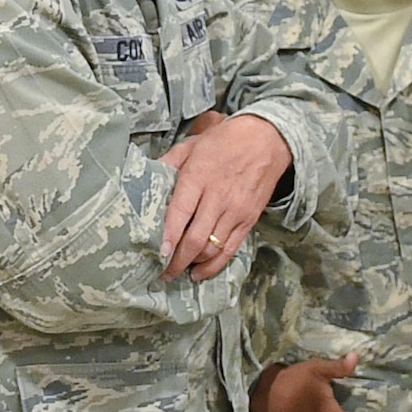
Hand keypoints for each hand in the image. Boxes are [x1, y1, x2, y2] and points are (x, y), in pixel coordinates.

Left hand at [159, 113, 292, 280]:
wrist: (267, 139)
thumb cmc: (225, 140)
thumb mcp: (192, 144)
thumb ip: (168, 163)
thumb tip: (144, 180)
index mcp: (199, 176)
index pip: (180, 213)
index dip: (168, 237)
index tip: (158, 254)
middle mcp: (218, 197)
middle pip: (195, 239)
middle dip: (177, 261)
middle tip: (162, 273)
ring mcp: (235, 211)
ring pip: (212, 249)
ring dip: (192, 264)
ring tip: (177, 271)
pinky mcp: (249, 220)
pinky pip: (230, 250)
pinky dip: (213, 266)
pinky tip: (199, 273)